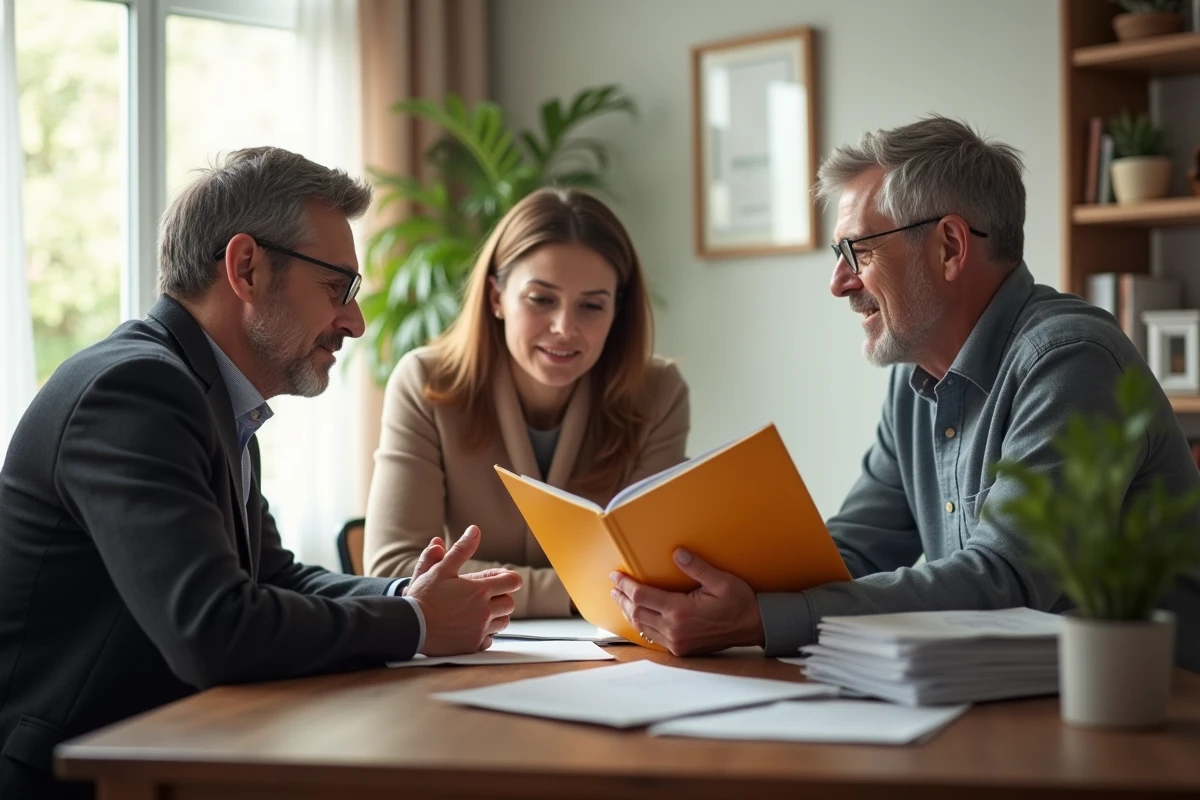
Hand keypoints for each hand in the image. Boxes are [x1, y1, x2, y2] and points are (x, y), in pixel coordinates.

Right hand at [406, 526, 522, 655]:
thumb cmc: (424, 597)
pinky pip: (489, 639)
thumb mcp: (441, 568)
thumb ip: (461, 549)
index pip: (513, 581)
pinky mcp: (472, 645)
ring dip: (495, 616)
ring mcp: (479, 630)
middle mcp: (484, 611)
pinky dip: (484, 634)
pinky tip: (470, 628)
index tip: (500, 579)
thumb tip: (474, 530)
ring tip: (477, 611)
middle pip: (509, 603)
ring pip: (502, 622)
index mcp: (480, 590)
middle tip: (484, 596)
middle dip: (501, 597)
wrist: (410, 627)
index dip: (508, 579)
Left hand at [609, 549, 763, 655]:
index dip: (626, 585)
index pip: (642, 596)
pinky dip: (641, 624)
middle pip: (637, 612)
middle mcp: (674, 629)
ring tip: (621, 599)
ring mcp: (676, 642)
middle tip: (614, 586)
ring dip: (629, 611)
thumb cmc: (740, 603)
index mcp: (681, 611)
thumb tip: (677, 553)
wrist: (754, 627)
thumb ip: (697, 567)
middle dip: (622, 598)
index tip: (616, 576)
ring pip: (642, 626)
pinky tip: (639, 616)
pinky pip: (653, 637)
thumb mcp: (721, 581)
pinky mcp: (681, 649)